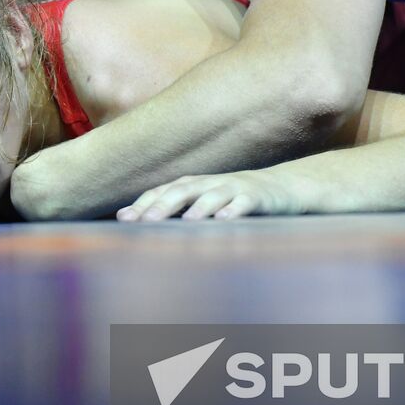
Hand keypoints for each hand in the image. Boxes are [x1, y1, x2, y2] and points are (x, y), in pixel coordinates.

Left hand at [116, 169, 307, 221]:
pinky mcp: (257, 197)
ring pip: (214, 195)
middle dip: (164, 205)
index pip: (162, 192)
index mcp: (192, 185)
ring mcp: (234, 188)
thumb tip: (124, 217)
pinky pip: (245, 202)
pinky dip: (235, 210)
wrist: (279, 188)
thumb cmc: (230, 199)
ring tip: (187, 221)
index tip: (124, 220)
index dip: (144, 204)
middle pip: (183, 191)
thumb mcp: (199, 201)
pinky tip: (226, 219)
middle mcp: (209, 183)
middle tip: (147, 221)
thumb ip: (168, 209)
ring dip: (200, 207)